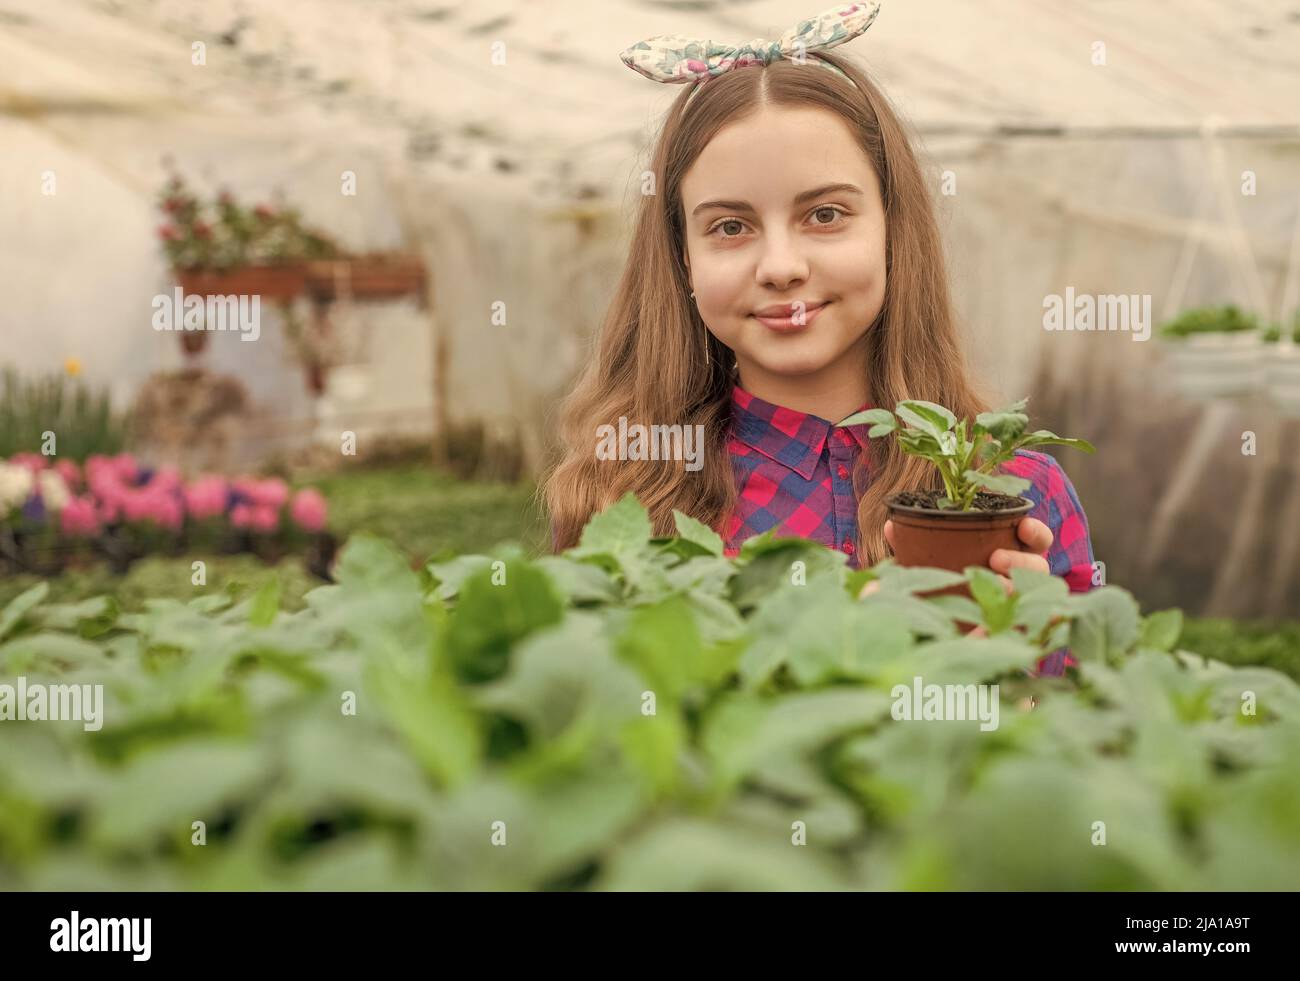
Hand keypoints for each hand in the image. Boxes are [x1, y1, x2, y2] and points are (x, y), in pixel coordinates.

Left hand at [859, 518, 1054, 635]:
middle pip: (1039, 569)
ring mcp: (1020, 610)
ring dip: (1017, 591)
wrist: (931, 636)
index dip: (1035, 532)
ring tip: (995, 588)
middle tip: (996, 559)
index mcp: (1010, 558)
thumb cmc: (935, 590)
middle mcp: (1021, 582)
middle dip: (1022, 562)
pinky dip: (1009, 629)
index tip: (1023, 526)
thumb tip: (892, 526)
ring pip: (1034, 601)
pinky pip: (1019, 634)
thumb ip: (910, 547)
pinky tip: (990, 629)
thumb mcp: (923, 567)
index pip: (1036, 541)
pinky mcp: (1010, 635)